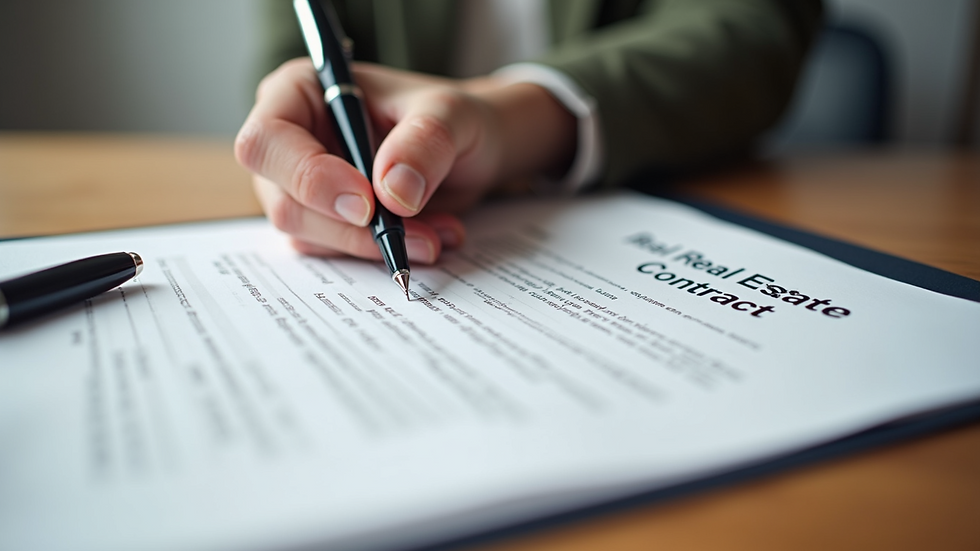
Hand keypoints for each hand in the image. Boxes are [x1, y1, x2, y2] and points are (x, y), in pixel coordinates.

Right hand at [235, 59, 575, 262]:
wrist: (473, 153)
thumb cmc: (452, 119)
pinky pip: (334, 252)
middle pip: (283, 201)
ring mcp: (300, 186)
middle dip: (349, 227)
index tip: (367, 204)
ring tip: (436, 234)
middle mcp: (290, 140)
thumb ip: (425, 141)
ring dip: (373, 245)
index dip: (309, 177)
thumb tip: (391, 192)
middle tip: (415, 235)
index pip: (267, 141)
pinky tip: (427, 238)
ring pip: (308, 235)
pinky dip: (381, 253)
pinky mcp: (322, 223)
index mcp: (301, 91)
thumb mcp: (452, 115)